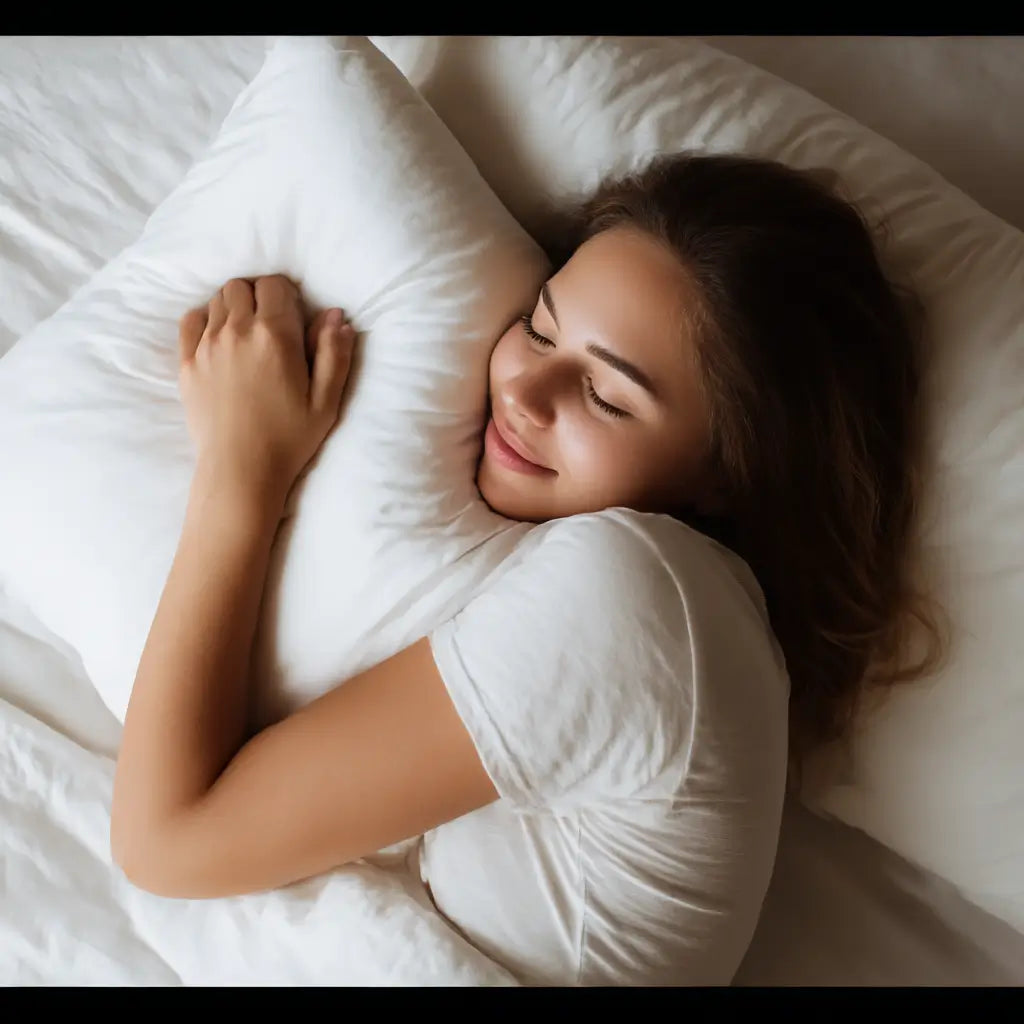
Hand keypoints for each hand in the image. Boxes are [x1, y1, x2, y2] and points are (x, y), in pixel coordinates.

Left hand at [178, 276, 354, 510]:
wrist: (240, 471)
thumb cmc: (289, 439)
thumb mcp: (327, 401)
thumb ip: (334, 354)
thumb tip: (335, 315)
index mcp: (276, 336)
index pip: (275, 285)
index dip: (287, 295)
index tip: (294, 317)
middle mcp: (237, 331)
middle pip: (242, 285)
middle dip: (258, 296)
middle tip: (271, 324)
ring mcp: (207, 345)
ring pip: (217, 299)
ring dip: (234, 306)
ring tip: (247, 334)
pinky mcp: (187, 363)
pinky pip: (190, 320)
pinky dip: (205, 319)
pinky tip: (219, 338)